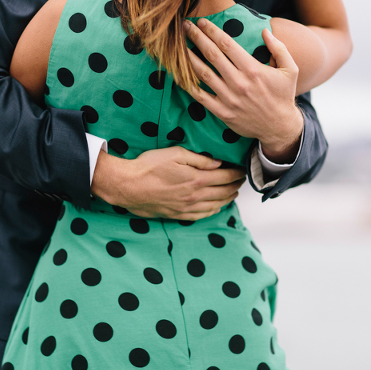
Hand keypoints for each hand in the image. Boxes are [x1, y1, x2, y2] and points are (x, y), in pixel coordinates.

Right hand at [91, 147, 245, 220]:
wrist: (128, 186)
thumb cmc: (148, 166)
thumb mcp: (175, 153)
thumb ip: (199, 159)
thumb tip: (218, 163)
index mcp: (197, 179)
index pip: (225, 177)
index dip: (236, 173)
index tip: (242, 170)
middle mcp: (195, 196)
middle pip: (223, 192)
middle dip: (235, 186)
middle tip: (242, 181)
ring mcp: (187, 208)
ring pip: (215, 205)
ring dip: (227, 199)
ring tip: (233, 193)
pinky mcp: (177, 215)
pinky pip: (201, 216)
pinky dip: (213, 211)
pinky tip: (216, 208)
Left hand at [184, 18, 303, 162]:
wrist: (279, 127)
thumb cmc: (283, 96)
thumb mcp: (290, 70)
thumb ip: (279, 48)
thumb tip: (265, 31)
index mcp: (253, 69)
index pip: (227, 45)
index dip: (212, 31)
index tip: (202, 21)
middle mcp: (238, 82)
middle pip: (212, 55)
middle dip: (197, 37)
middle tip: (186, 26)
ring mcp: (228, 98)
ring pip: (203, 73)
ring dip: (189, 57)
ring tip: (178, 45)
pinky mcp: (222, 111)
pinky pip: (200, 96)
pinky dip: (187, 85)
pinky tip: (177, 74)